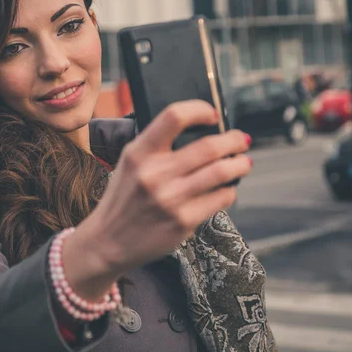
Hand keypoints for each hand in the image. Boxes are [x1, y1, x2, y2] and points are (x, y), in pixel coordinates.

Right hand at [63, 100, 251, 299]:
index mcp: (138, 153)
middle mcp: (153, 174)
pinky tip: (226, 189)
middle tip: (241, 141)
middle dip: (233, 140)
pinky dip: (229, 190)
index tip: (213, 115)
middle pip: (209, 146)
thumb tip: (202, 131)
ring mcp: (170, 199)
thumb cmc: (123, 199)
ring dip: (240, 164)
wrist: (108, 241)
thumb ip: (156, 146)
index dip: (200, 110)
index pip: (174, 117)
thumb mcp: (129, 163)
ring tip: (243, 163)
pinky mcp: (183, 222)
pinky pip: (220, 198)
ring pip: (221, 172)